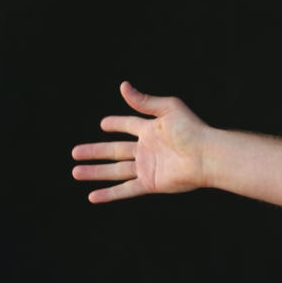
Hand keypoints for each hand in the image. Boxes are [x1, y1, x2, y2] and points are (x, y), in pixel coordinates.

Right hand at [71, 81, 212, 202]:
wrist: (206, 155)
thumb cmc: (191, 129)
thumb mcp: (167, 109)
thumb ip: (144, 101)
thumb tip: (123, 86)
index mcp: (152, 129)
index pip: (128, 125)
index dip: (116, 124)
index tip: (103, 124)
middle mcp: (147, 148)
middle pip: (114, 151)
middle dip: (95, 151)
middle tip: (74, 152)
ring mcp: (147, 167)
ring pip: (115, 171)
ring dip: (95, 172)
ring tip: (75, 171)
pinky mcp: (149, 183)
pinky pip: (125, 189)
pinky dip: (109, 193)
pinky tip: (92, 196)